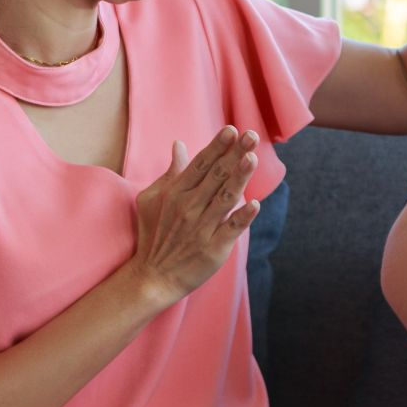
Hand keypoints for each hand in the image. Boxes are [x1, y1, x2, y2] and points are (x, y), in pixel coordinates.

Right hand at [124, 127, 260, 305]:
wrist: (153, 276)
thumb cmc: (153, 234)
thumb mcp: (152, 199)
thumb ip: (170, 173)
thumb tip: (179, 144)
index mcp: (175, 193)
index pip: (200, 164)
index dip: (216, 147)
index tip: (232, 130)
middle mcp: (189, 208)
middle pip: (216, 176)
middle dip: (234, 154)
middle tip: (251, 135)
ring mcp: (201, 228)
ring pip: (225, 198)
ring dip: (240, 178)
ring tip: (252, 159)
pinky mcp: (213, 249)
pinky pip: (230, 230)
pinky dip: (242, 217)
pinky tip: (254, 204)